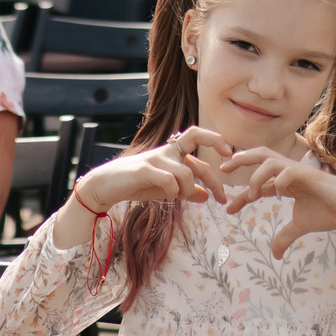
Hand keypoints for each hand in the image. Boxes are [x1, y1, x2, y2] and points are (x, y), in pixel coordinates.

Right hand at [74, 126, 231, 211]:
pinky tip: (169, 196)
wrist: (106, 185)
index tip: (230, 158)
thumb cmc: (136, 184)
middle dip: (214, 169)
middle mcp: (166, 150)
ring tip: (180, 198)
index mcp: (173, 151)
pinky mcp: (144, 170)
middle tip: (223, 197)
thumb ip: (186, 190)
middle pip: (197, 139)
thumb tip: (206, 196)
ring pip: (186, 172)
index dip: (218, 142)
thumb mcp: (166, 189)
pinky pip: (169, 180)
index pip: (200, 138)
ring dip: (188, 189)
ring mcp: (155, 159)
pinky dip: (173, 191)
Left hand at [222, 147, 335, 257]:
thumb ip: (286, 236)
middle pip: (260, 156)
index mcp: (286, 182)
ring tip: (251, 194)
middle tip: (222, 169)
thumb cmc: (331, 212)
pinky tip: (276, 191)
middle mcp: (290, 173)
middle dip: (240, 160)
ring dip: (256, 175)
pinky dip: (278, 179)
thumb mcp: (301, 226)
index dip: (242, 194)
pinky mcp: (311, 175)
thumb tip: (276, 255)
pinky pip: (289, 170)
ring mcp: (300, 172)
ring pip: (270, 160)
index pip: (258, 183)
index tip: (227, 208)